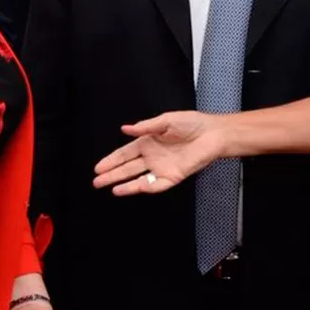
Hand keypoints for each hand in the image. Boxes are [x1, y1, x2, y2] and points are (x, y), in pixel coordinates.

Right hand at [91, 111, 228, 195]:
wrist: (213, 134)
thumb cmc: (192, 124)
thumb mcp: (166, 120)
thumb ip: (145, 126)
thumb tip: (125, 128)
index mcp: (148, 142)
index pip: (124, 154)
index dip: (111, 160)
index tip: (98, 167)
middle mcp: (152, 157)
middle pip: (127, 168)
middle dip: (111, 175)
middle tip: (96, 182)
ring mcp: (161, 168)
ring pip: (138, 179)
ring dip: (124, 185)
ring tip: (110, 188)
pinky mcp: (173, 177)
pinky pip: (157, 185)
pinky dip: (146, 187)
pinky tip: (136, 187)